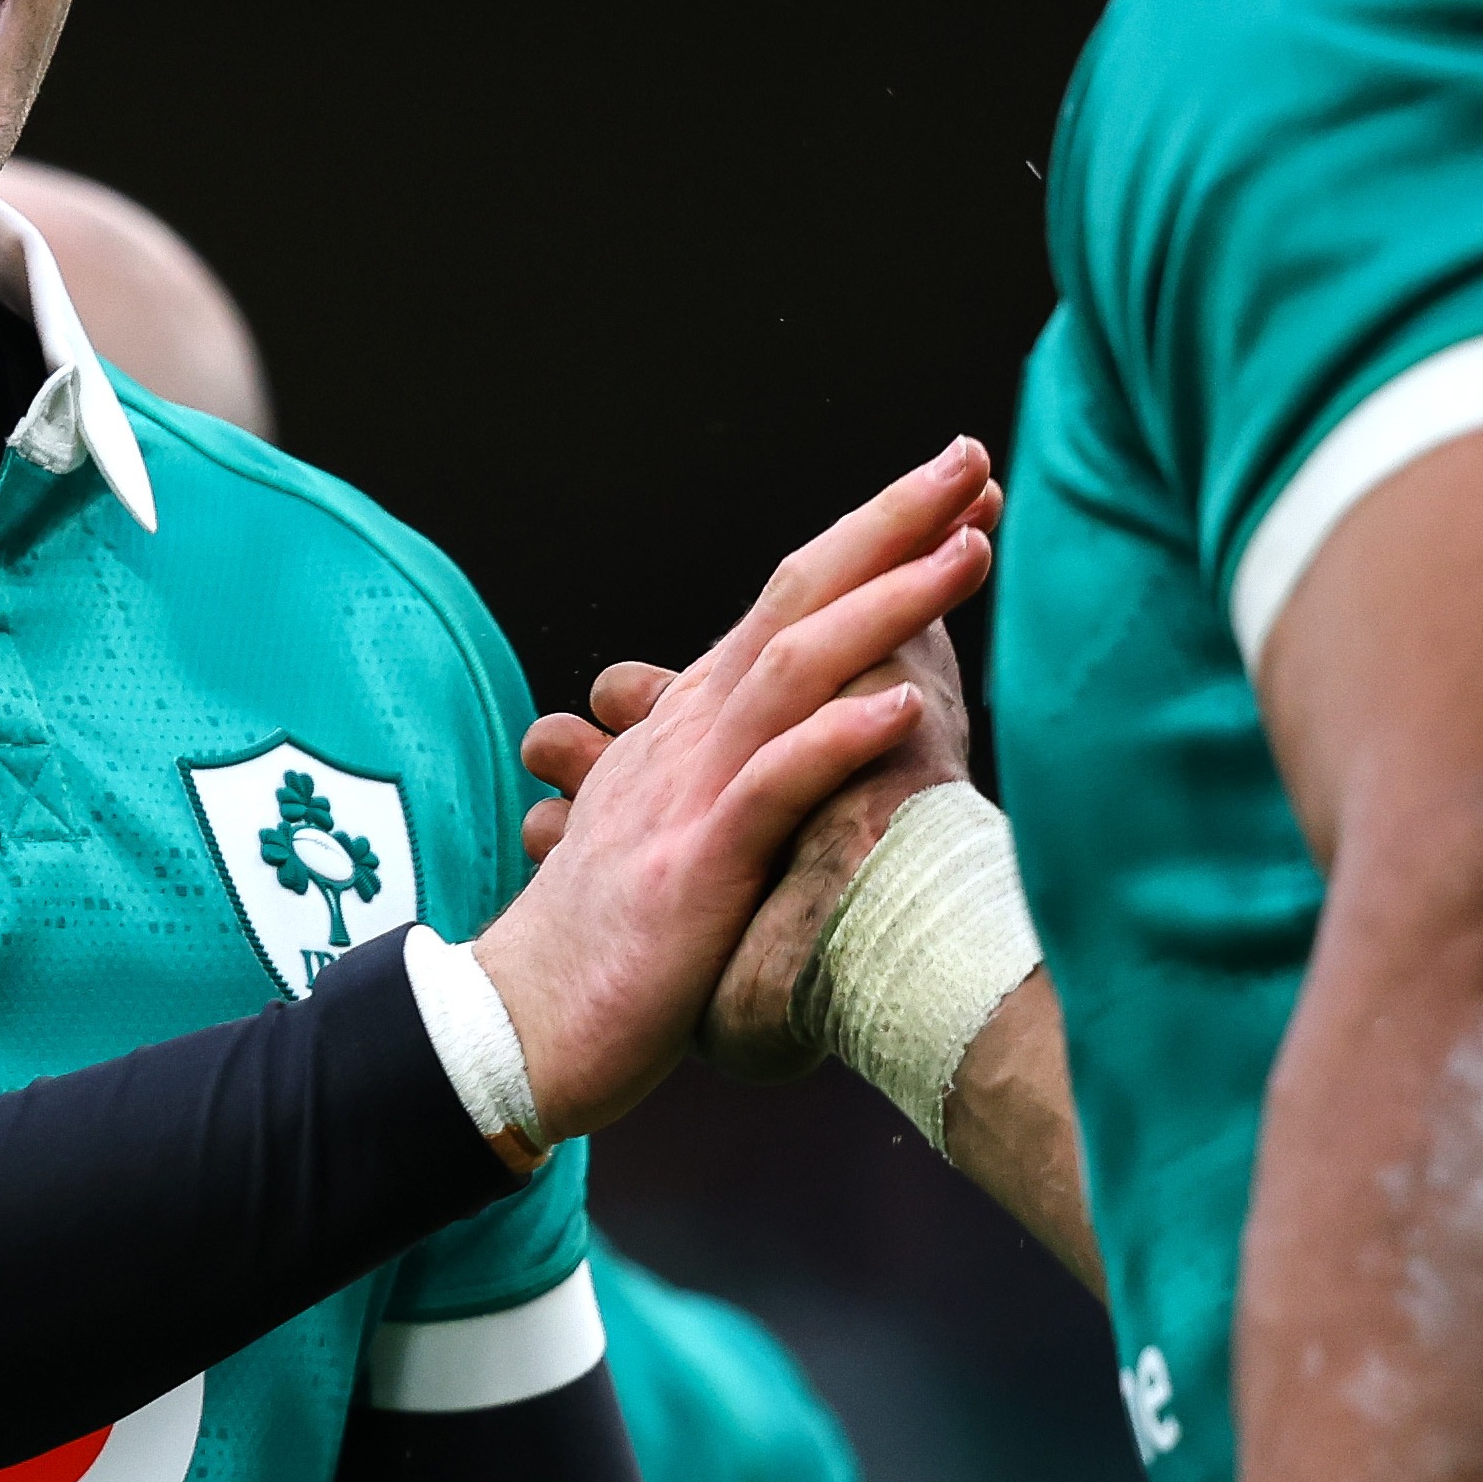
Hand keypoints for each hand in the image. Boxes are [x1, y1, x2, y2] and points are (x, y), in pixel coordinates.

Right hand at [468, 442, 997, 1142]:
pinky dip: (836, 739)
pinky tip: (905, 705)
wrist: (514, 1025)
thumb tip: (812, 741)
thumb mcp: (677, 828)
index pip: (791, 601)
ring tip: (967, 550)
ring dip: (883, 603)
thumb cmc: (612, 942)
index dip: (872, 537)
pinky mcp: (692, 871)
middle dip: (888, 524)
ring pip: (792, 670)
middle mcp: (690, 736)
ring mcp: (689, 797)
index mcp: (693, 723)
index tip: (954, 490)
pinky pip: (772, 788)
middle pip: (795, 600)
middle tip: (968, 456)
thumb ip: (738, 772)